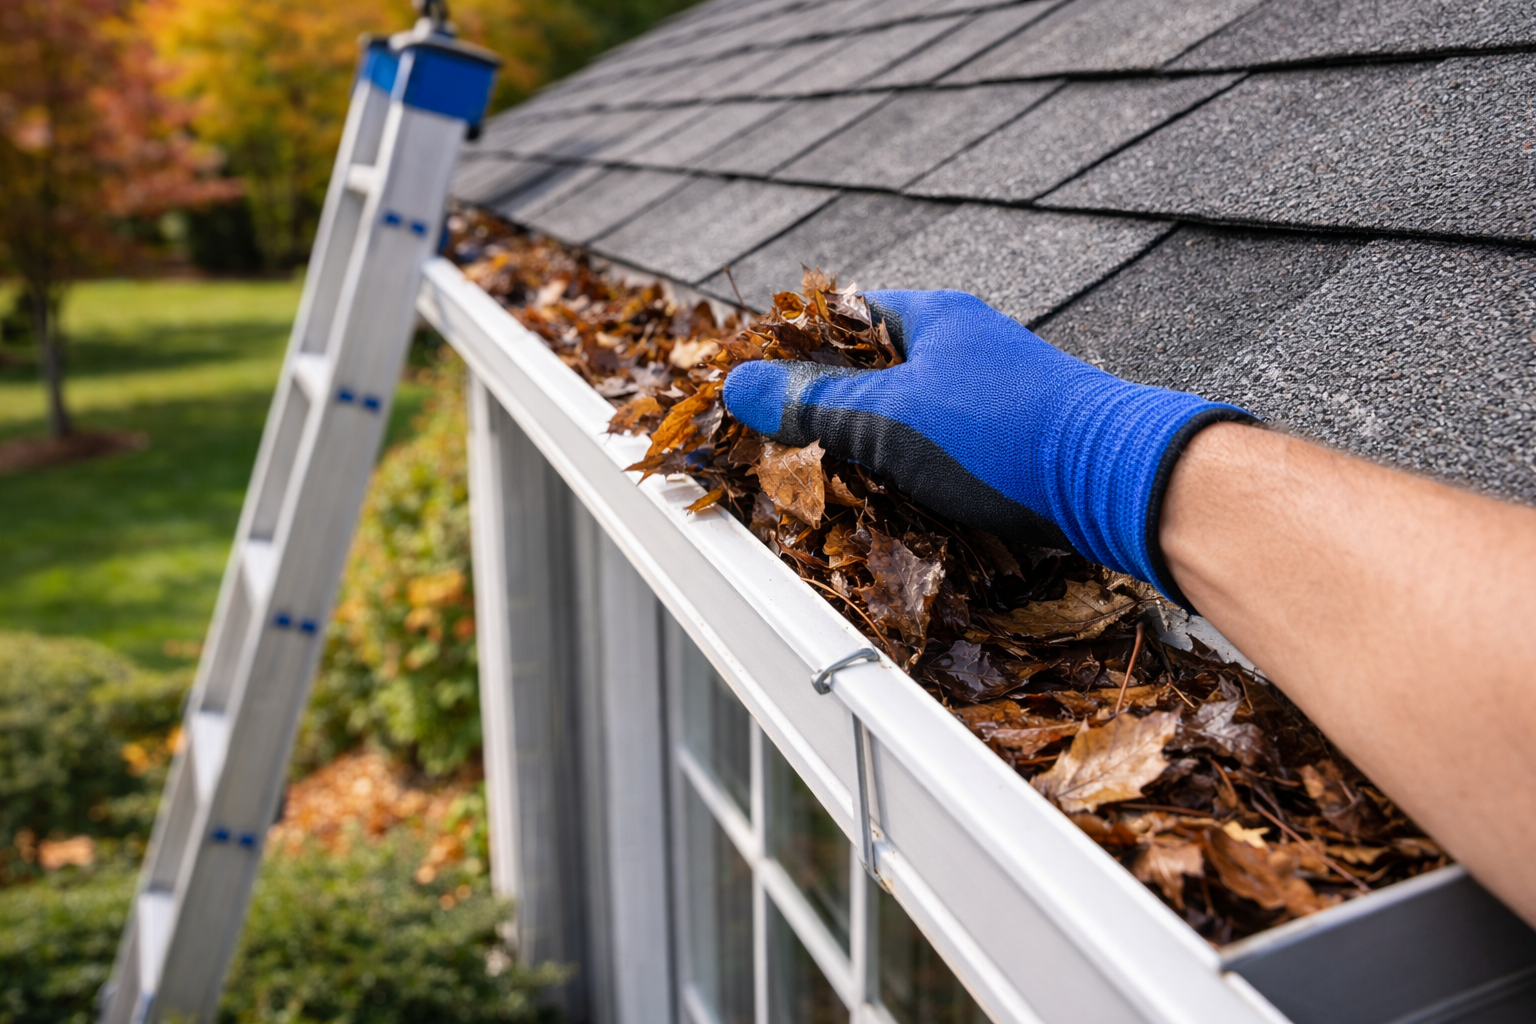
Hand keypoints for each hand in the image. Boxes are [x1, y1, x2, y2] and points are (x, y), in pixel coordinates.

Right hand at [721, 289, 1249, 602]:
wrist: (1118, 479)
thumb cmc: (1003, 433)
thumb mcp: (889, 418)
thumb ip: (814, 405)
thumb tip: (734, 386)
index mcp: (935, 317)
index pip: (849, 314)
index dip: (802, 347)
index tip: (767, 386)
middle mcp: (971, 344)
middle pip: (883, 366)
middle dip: (841, 406)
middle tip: (799, 445)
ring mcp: (1002, 391)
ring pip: (921, 411)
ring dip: (886, 444)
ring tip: (849, 481)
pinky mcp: (1025, 439)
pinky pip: (957, 446)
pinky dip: (927, 469)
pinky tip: (914, 500)